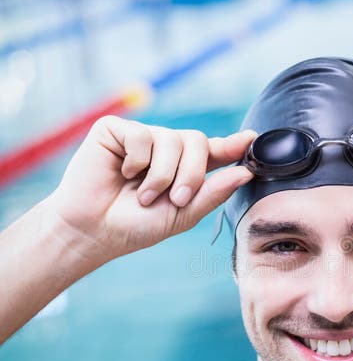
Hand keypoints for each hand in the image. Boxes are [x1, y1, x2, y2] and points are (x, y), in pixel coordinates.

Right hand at [46, 115, 256, 261]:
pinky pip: (142, 136)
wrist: (93, 230)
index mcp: (184, 168)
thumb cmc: (135, 225)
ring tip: (142, 195)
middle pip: (197, 141)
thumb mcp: (182, 214)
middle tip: (176, 198)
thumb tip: (244, 173)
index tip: (252, 140)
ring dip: (161, 175)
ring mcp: (141, 137)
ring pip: (171, 139)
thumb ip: (212, 193)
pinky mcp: (116, 130)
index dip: (234, 145)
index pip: (214, 150)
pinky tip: (123, 174)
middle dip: (192, 173)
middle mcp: (165, 148)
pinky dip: (137, 162)